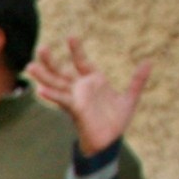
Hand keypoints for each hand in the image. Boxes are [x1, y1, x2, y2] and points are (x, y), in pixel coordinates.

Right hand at [27, 38, 151, 156]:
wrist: (110, 142)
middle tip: (40, 48)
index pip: (82, 62)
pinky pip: (62, 100)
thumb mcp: (129, 98)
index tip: (70, 36)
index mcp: (93, 82)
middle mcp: (81, 89)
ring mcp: (76, 99)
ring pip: (56, 84)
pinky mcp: (75, 110)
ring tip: (30, 66)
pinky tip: (41, 90)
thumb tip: (149, 62)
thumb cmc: (116, 121)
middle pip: (62, 72)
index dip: (77, 50)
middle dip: (50, 61)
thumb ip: (137, 81)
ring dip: (44, 76)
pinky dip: (52, 95)